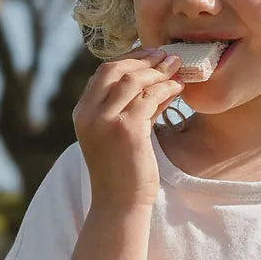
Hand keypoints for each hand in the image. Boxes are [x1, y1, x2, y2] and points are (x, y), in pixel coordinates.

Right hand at [72, 47, 182, 208]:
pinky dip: (166, 88)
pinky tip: (178, 88)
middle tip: (166, 55)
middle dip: (143, 59)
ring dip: (158, 71)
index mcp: (82, 113)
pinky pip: (149, 98)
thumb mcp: (122, 134)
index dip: (129, 59)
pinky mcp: (126, 130)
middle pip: (115, 70)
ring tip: (176, 68)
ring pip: (133, 80)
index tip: (150, 55)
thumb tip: (157, 82)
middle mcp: (89, 114)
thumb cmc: (123, 172)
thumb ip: (133, 108)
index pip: (103, 72)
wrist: (119, 204)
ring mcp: (105, 121)